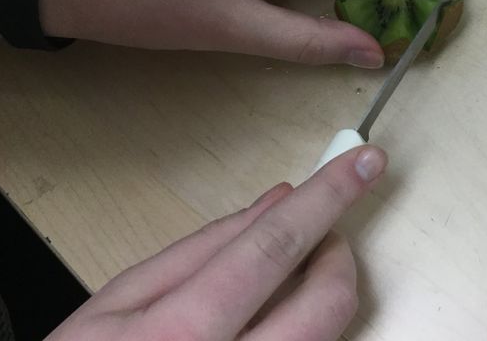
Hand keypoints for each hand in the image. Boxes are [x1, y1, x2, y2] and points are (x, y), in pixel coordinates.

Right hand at [49, 145, 386, 340]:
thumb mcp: (121, 299)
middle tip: (322, 235)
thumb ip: (206, 244)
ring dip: (325, 294)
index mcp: (181, 331)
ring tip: (291, 279)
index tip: (365, 163)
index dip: (327, 196)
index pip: (274, 244)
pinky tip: (276, 318)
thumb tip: (281, 198)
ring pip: (328, 335)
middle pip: (326, 302)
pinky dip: (307, 327)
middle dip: (337, 254)